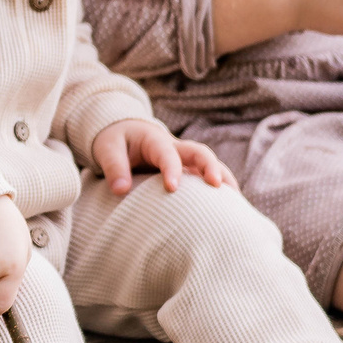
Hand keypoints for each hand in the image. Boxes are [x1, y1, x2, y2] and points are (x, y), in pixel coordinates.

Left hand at [92, 116, 232, 195]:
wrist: (125, 133)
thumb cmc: (115, 141)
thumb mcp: (107, 148)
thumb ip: (113, 167)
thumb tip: (121, 190)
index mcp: (155, 140)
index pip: (167, 153)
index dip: (172, 169)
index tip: (172, 188)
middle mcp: (176, 147)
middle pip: (199, 152)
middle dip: (209, 166)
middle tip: (216, 185)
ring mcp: (185, 159)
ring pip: (210, 164)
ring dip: (223, 178)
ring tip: (236, 201)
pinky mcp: (189, 170)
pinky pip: (207, 177)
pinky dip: (221, 189)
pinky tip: (230, 209)